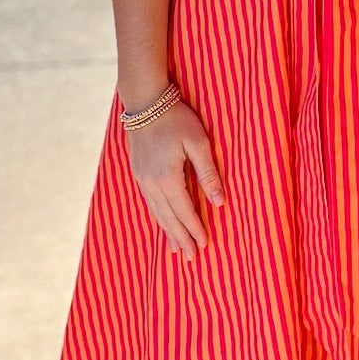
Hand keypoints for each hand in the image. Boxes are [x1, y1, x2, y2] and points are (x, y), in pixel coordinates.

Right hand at [125, 97, 225, 260]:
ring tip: (176, 249)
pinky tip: (163, 222)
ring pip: (157, 212)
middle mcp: (152, 183)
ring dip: (168, 231)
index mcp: (168, 177)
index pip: (184, 210)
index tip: (204, 245)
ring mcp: (142, 178)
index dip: (195, 229)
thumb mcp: (198, 142)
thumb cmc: (175, 119)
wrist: (144, 102)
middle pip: (168, 217)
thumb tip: (219, 202)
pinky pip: (150, 202)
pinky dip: (158, 217)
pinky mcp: (139, 172)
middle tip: (190, 257)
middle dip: (180, 238)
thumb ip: (208, 173)